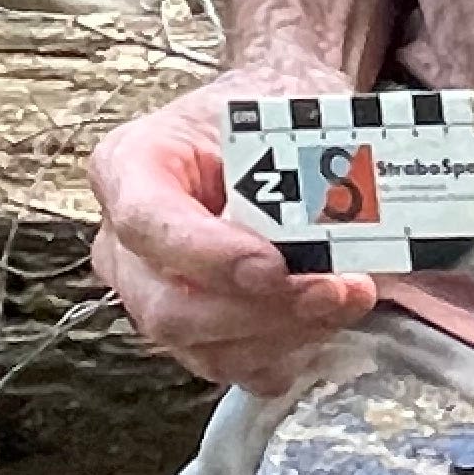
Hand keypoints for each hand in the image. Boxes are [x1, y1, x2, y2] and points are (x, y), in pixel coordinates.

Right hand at [89, 77, 379, 394]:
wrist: (278, 127)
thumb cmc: (271, 109)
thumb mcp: (280, 111)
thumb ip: (296, 165)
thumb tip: (340, 219)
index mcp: (129, 165)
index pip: (147, 223)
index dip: (208, 255)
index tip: (273, 265)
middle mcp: (126, 241)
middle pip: (167, 306)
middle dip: (259, 311)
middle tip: (332, 291)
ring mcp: (152, 293)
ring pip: (202, 346)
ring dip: (285, 334)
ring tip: (347, 297)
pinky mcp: (192, 330)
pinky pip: (230, 365)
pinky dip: (285, 352)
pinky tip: (326, 321)